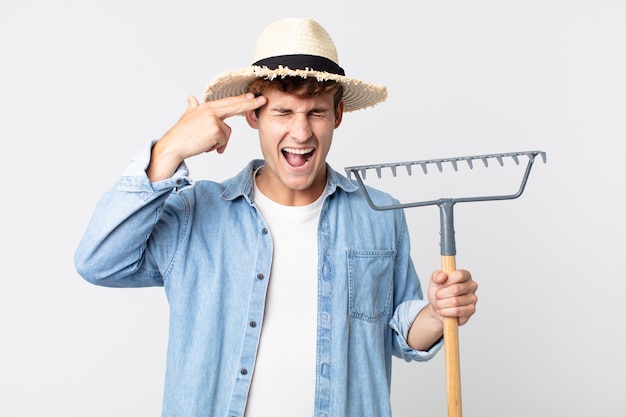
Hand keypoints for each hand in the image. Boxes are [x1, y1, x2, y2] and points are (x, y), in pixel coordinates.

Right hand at [147, 93, 266, 180]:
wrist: (174, 145)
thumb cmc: (181, 134)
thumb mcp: (187, 116)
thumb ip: (192, 107)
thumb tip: (191, 97)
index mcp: (206, 107)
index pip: (227, 102)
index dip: (241, 99)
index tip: (252, 96)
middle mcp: (211, 110)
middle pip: (235, 107)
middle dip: (250, 104)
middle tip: (263, 100)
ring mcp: (214, 119)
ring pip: (227, 133)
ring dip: (219, 142)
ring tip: (205, 143)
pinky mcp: (216, 130)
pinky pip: (223, 141)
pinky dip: (216, 147)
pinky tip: (205, 146)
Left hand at [427, 269, 477, 325]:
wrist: (437, 308)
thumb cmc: (439, 293)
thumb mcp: (434, 281)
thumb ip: (436, 276)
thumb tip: (443, 276)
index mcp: (465, 275)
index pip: (459, 275)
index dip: (446, 282)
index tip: (440, 285)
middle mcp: (472, 286)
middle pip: (456, 289)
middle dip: (441, 294)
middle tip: (437, 296)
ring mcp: (473, 298)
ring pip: (455, 301)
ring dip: (442, 304)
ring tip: (439, 304)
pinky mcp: (471, 310)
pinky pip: (456, 311)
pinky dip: (445, 312)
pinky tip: (443, 311)